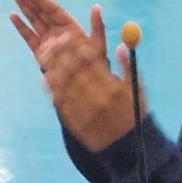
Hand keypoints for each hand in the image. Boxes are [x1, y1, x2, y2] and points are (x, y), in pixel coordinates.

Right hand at [10, 0, 92, 71]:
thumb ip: (98, 26)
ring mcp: (49, 42)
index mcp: (71, 27)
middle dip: (29, 0)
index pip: (53, 10)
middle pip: (42, 12)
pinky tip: (13, 16)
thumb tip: (96, 7)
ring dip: (24, 8)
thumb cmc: (96, 67)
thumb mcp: (99, 45)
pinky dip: (21, 27)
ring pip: (34, 21)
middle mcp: (58, 32)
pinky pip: (29, 37)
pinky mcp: (41, 53)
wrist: (88, 86)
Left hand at [41, 18, 138, 151]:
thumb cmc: (132, 113)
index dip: (79, 47)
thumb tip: (121, 45)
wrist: (125, 146)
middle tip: (54, 39)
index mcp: (112, 88)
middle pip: (75, 71)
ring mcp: (84, 111)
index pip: (92, 63)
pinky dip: (51, 88)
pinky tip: (46, 76)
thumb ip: (127, 66)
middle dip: (63, 53)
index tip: (70, 35)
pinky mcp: (74, 122)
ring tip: (45, 53)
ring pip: (64, 85)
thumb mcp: (136, 89)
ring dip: (53, 67)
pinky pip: (60, 102)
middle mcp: (96, 98)